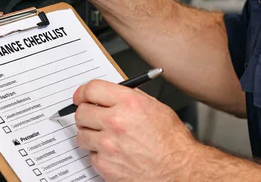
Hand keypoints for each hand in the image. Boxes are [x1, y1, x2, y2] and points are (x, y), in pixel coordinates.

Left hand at [73, 80, 197, 181]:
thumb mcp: (155, 107)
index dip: (83, 92)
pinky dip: (100, 155)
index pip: (91, 89)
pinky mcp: (106, 166)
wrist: (180, 170)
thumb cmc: (172, 141)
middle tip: (91, 117)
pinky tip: (114, 153)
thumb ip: (130, 97)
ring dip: (90, 135)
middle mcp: (116, 122)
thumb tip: (110, 93)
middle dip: (85, 114)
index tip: (80, 97)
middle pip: (81, 112)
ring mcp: (109, 145)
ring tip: (105, 137)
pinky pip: (91, 155)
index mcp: (128, 103)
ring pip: (82, 134)